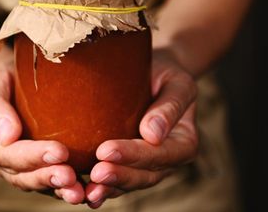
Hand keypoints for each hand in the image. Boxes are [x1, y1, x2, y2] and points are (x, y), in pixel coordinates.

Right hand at [0, 63, 85, 203]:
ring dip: (59, 189)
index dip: (34, 156)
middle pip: (24, 177)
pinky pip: (53, 183)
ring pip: (40, 185)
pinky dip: (68, 188)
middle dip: (48, 177)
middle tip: (71, 176)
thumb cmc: (3, 80)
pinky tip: (87, 189)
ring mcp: (22, 169)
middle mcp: (4, 163)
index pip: (10, 155)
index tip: (59, 152)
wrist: (15, 80)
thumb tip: (7, 135)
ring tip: (79, 191)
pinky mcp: (41, 168)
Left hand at [85, 50, 198, 207]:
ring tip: (86, 188)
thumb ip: (170, 107)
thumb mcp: (177, 82)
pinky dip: (100, 188)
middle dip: (119, 175)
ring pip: (128, 184)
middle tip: (95, 172)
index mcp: (184, 143)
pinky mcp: (128, 166)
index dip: (134, 155)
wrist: (153, 74)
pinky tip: (83, 192)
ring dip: (108, 188)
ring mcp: (147, 167)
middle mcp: (167, 161)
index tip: (106, 150)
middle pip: (144, 175)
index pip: (160, 154)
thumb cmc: (166, 74)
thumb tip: (152, 134)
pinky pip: (115, 181)